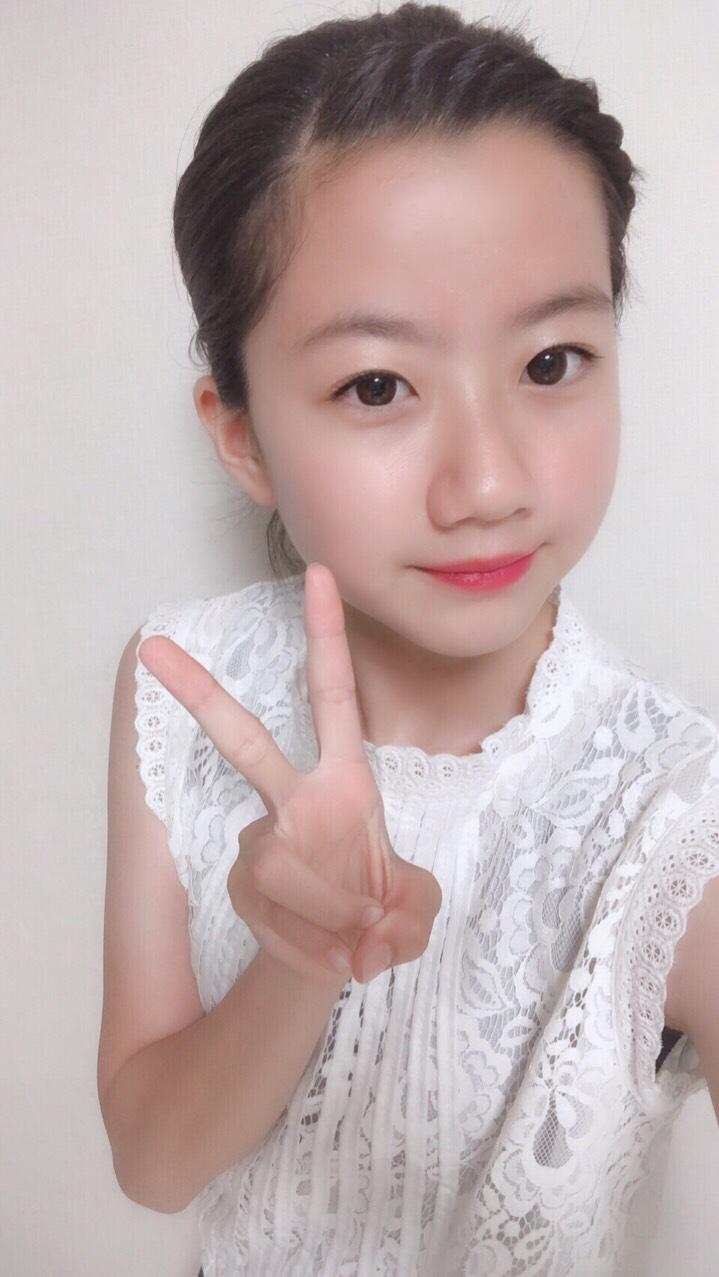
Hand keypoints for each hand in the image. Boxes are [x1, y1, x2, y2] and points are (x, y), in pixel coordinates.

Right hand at [138, 562, 442, 986]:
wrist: (342, 952)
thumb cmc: (382, 908)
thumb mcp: (417, 910)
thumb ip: (408, 919)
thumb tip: (370, 940)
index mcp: (346, 780)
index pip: (335, 696)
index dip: (327, 636)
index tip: (319, 573)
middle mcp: (297, 800)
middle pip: (244, 742)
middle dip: (201, 695)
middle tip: (152, 648)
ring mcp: (263, 841)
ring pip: (279, 866)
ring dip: (328, 910)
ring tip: (361, 939)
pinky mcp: (240, 885)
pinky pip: (271, 914)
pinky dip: (310, 945)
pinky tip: (334, 957)